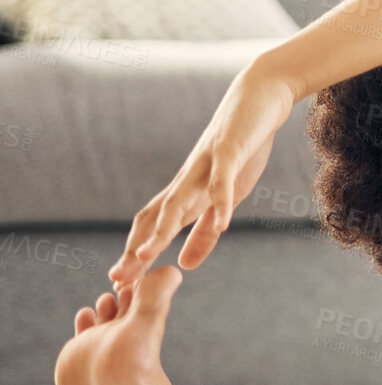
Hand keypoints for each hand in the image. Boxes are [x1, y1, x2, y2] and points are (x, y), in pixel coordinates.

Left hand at [108, 60, 299, 285]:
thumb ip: (206, 231)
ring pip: (177, 201)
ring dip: (161, 230)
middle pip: (154, 218)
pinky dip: (221, 202)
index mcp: (186, 193)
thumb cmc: (244, 147)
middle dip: (136, 249)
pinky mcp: (230, 152)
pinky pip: (223, 181)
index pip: (152, 227)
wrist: (259, 97)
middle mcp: (187, 181)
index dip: (136, 255)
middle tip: (118, 280)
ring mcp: (206, 166)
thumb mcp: (227, 196)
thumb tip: (185, 265)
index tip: (119, 286)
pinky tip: (224, 224)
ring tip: (148, 256)